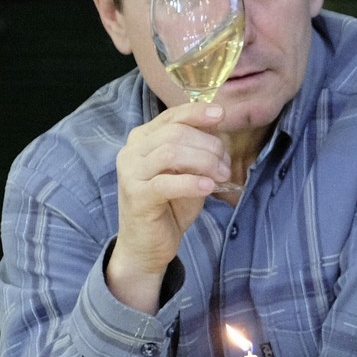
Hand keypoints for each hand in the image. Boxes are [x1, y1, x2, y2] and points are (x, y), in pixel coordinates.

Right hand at [108, 102, 230, 311]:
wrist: (148, 243)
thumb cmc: (171, 205)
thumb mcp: (189, 172)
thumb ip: (197, 151)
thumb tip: (218, 130)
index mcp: (143, 139)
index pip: (171, 117)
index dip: (197, 113)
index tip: (221, 115)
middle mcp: (132, 151)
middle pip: (176, 134)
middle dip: (209, 147)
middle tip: (226, 167)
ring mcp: (131, 173)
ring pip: (172, 153)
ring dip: (205, 162)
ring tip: (221, 177)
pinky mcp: (136, 196)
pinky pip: (167, 183)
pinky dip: (192, 182)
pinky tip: (209, 187)